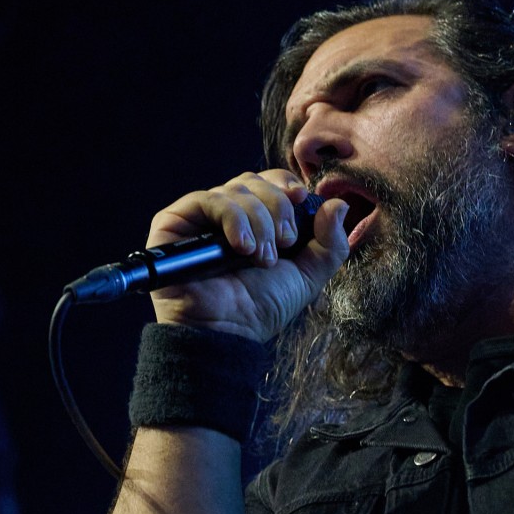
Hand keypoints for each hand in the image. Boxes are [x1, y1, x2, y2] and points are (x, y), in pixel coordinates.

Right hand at [144, 169, 349, 340]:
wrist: (227, 332)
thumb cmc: (261, 309)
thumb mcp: (307, 277)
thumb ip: (330, 244)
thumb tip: (337, 203)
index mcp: (257, 222)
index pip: (271, 183)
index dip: (286, 185)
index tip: (299, 199)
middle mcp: (227, 215)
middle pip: (255, 181)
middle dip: (277, 209)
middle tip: (282, 243)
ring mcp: (200, 218)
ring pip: (236, 189)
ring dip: (258, 222)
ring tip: (260, 257)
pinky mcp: (175, 222)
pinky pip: (209, 200)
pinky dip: (233, 218)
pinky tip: (241, 247)